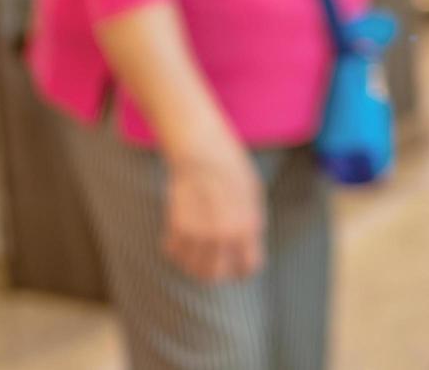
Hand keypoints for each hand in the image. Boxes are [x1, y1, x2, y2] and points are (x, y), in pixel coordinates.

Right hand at [162, 141, 263, 281]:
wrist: (202, 151)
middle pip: (217, 276)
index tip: (240, 264)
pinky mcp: (176, 227)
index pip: (249, 267)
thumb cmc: (232, 170)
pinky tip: (185, 239)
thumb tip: (246, 248)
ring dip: (196, 264)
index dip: (245, 268)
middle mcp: (222, 236)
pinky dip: (178, 251)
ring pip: (193, 269)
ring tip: (201, 251)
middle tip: (219, 261)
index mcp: (247, 228)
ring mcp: (197, 233)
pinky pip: (174, 253)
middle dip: (220, 271)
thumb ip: (251, 226)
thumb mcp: (254, 197)